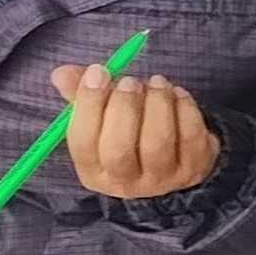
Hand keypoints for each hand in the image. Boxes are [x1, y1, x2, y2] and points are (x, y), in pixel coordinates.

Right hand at [50, 63, 221, 199]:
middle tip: (130, 82)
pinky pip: (191, 136)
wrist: (174, 160)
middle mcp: (126, 182)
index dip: (88, 104)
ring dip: (156, 103)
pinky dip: (185, 108)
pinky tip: (176, 95)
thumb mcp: (100, 117)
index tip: (98, 72)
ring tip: (156, 83)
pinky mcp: (194, 169)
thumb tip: (61, 74)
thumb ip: (80, 95)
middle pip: (118, 149)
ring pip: (157, 142)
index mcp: (93, 171)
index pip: (82, 143)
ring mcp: (162, 179)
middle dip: (123, 106)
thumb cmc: (128, 133)